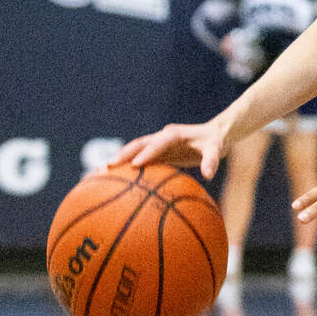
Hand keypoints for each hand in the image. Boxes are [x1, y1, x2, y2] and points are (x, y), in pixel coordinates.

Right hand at [110, 120, 225, 179]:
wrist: (214, 134)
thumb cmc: (214, 142)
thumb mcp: (216, 150)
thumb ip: (212, 160)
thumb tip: (209, 175)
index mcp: (174, 134)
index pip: (158, 143)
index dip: (147, 153)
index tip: (135, 165)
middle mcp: (162, 137)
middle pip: (139, 145)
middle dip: (123, 155)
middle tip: (107, 167)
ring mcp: (157, 144)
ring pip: (134, 151)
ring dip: (119, 161)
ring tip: (100, 174)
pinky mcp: (157, 153)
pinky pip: (138, 159)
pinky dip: (125, 168)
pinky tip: (113, 181)